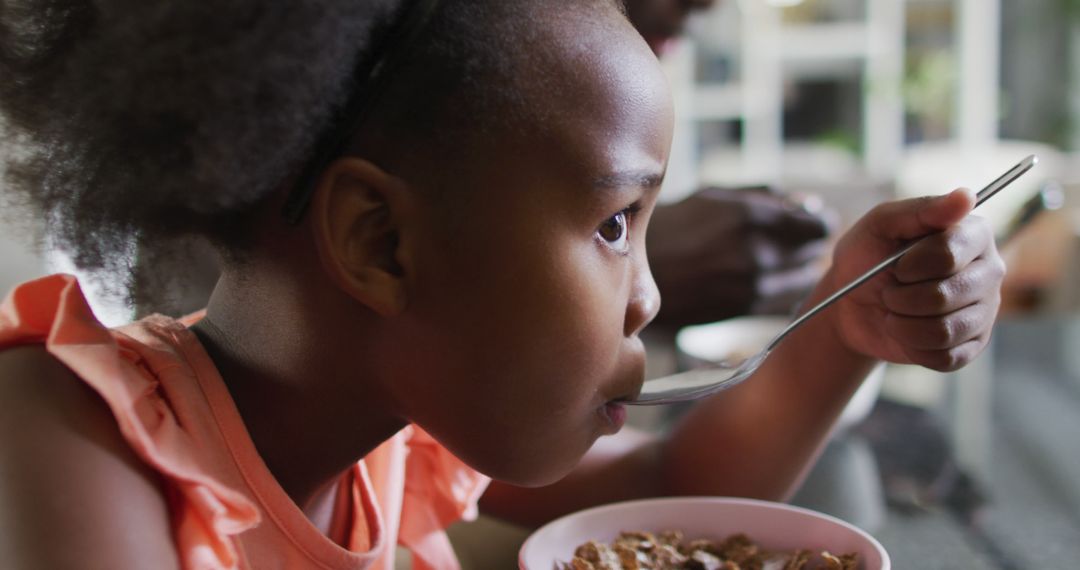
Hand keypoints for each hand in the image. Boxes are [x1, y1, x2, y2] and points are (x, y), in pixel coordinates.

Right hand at [645, 186, 831, 326]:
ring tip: (773, 258)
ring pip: (804, 278)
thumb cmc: (672, 226)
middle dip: (808, 243)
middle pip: (814, 252)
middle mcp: (759, 252)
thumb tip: (809, 203)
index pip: (819, 225)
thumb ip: (766, 194)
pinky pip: (785, 300)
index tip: (811, 220)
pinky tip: (761, 278)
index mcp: (753, 216)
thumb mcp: (714, 194)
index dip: (820, 221)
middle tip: (792, 237)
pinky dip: (782, 289)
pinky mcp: (745, 310)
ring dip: (797, 268)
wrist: (634, 273)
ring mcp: (753, 285)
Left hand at [825, 189, 1004, 370]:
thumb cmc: (867, 257)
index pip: (950, 254)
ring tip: (893, 311)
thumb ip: (920, 210)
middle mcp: (989, 271)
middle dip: (901, 297)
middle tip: (889, 291)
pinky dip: (912, 346)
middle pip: (947, 294)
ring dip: (902, 323)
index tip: (894, 265)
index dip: (911, 264)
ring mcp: (984, 311)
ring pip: (945, 329)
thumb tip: (967, 196)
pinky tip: (905, 332)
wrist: (851, 304)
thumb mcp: (880, 225)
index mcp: (973, 234)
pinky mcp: (972, 345)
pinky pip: (945, 356)